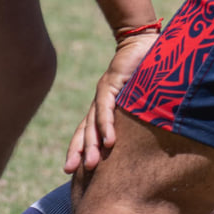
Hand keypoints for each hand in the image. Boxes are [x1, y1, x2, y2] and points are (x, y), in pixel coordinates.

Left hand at [64, 31, 157, 175]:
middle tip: (71, 171)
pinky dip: (107, 124)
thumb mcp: (137, 99)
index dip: (77, 148)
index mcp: (103, 106)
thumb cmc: (144, 72)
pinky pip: (107, 107)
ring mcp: (104, 91)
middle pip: (85, 129)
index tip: (69, 169)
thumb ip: (133, 117)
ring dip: (92, 144)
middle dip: (79, 151)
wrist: (143, 42)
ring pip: (93, 122)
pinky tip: (109, 141)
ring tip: (91, 164)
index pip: (86, 130)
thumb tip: (141, 142)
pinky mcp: (112, 82)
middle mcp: (99, 101)